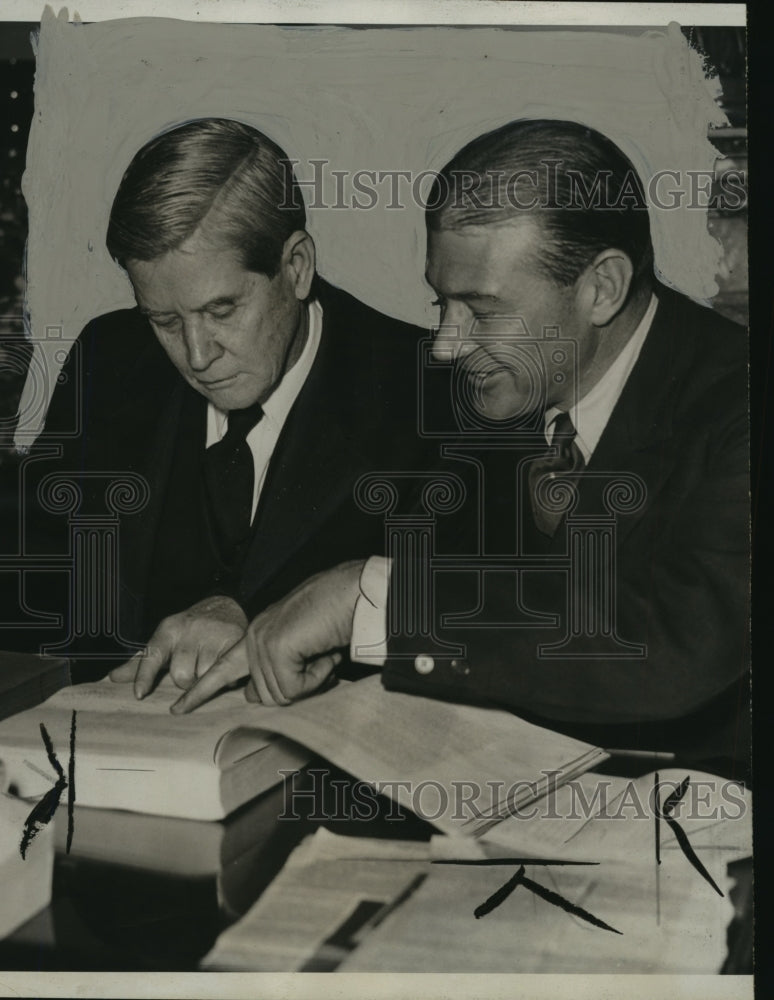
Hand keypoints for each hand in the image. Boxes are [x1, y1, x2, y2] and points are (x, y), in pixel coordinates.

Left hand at [109, 595, 247, 697]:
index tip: (139, 695)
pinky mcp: (234, 639)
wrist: (224, 605)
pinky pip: (226, 672)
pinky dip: (225, 676)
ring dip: (206, 678)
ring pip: (204, 677)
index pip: (152, 655)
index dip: (144, 676)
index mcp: (168, 630)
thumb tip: (113, 678)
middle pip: (180, 676)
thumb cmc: (189, 630)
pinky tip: (222, 663)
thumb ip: (142, 662)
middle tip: (192, 669)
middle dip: (186, 680)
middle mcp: (189, 630)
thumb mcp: (164, 639)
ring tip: (209, 664)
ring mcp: (212, 634)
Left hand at [170, 560, 364, 713]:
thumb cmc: (336, 617)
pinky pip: (294, 691)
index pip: (222, 668)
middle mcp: (254, 637)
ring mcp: (262, 642)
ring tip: (325, 653)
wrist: (351, 594)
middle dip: (299, 687)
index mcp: (258, 635)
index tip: (179, 708)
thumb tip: (262, 697)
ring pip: (281, 695)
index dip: (202, 691)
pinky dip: (316, 678)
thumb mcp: (304, 648)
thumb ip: (282, 668)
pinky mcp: (275, 648)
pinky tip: (324, 654)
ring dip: (311, 681)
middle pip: (265, 695)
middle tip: (322, 661)